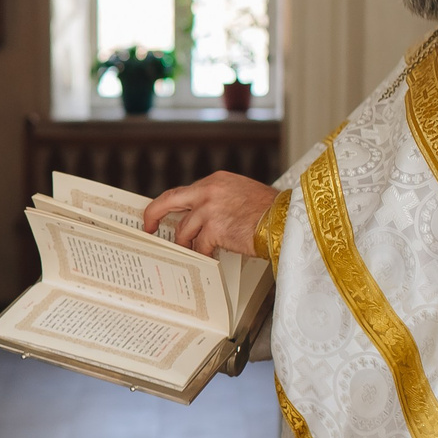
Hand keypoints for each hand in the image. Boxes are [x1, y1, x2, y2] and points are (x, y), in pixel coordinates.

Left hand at [140, 172, 278, 257]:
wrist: (288, 220)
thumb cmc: (273, 212)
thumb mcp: (241, 195)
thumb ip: (219, 201)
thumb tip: (201, 219)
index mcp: (216, 181)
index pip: (183, 192)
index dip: (170, 206)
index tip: (162, 214)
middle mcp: (209, 190)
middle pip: (168, 201)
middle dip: (153, 215)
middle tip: (148, 227)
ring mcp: (209, 209)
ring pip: (184, 231)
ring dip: (187, 244)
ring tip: (194, 251)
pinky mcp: (214, 228)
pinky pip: (200, 246)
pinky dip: (204, 254)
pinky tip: (211, 256)